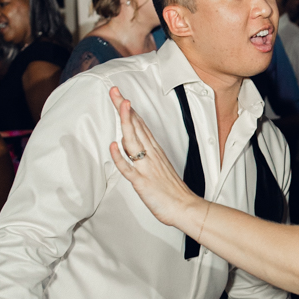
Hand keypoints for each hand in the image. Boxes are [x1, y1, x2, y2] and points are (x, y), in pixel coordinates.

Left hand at [108, 86, 200, 227]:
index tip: (119, 95)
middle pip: (135, 127)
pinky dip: (120, 157)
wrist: (186, 208)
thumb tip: (128, 142)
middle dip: (124, 108)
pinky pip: (129, 168)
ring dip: (126, 123)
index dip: (129, 109)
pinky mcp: (143, 182)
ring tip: (120, 105)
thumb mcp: (159, 166)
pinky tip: (113, 146)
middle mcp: (151, 155)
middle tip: (114, 90)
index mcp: (155, 151)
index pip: (140, 125)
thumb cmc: (172, 190)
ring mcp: (147, 168)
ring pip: (133, 141)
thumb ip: (144, 153)